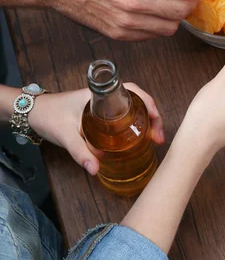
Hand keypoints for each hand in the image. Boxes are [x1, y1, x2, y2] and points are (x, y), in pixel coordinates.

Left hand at [29, 83, 163, 174]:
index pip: (133, 90)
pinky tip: (135, 139)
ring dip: (145, 121)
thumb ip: (81, 152)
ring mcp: (103, 105)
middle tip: (158, 137)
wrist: (31, 112)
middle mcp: (105, 97)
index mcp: (100, 95)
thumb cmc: (48, 116)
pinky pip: (122, 116)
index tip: (156, 119)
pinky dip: (133, 124)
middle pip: (137, 100)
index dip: (148, 102)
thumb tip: (97, 170)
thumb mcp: (66, 135)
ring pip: (132, 108)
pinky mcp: (98, 115)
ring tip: (153, 139)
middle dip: (152, 116)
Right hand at [43, 0, 207, 39]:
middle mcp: (138, 1)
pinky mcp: (117, 33)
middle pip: (182, 11)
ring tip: (172, 5)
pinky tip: (152, 14)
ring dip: (175, 17)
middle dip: (192, 2)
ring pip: (169, 28)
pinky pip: (149, 35)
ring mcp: (127, 21)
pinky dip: (156, 26)